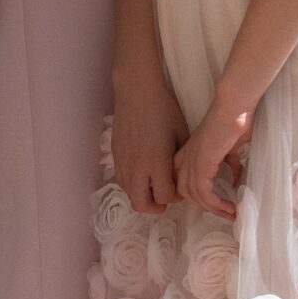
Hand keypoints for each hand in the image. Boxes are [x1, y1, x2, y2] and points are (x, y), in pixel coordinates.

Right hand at [111, 67, 187, 215]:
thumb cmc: (164, 109)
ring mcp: (123, 162)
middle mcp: (137, 166)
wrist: (136, 92)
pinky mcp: (115, 156)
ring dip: (143, 194)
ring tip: (154, 182)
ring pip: (130, 194)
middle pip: (143, 204)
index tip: (181, 187)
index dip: (176, 197)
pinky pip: (122, 180)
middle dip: (156, 206)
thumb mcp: (181, 135)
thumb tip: (183, 177)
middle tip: (166, 196)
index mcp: (157, 161)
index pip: (165, 196)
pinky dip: (133, 184)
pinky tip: (143, 172)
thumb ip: (181, 161)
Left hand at [175, 97, 253, 218]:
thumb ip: (228, 164)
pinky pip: (203, 191)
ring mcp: (191, 160)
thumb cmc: (235, 121)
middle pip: (186, 192)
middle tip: (227, 213)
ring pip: (194, 195)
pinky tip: (230, 206)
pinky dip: (216, 203)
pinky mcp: (201, 162)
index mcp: (189, 154)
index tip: (220, 205)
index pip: (184, 182)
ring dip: (214, 208)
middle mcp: (185, 158)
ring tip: (231, 213)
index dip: (200, 197)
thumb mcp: (230, 148)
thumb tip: (234, 179)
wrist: (235, 107)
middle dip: (206, 206)